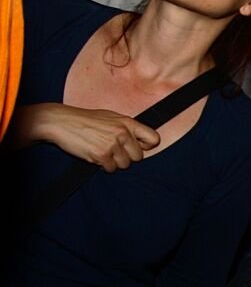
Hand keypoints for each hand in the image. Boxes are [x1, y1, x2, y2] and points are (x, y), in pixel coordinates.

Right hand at [14, 103, 159, 171]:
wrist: (61, 122)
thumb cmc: (85, 120)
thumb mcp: (110, 117)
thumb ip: (126, 128)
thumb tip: (142, 141)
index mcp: (128, 122)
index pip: (153, 139)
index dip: (147, 146)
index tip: (139, 147)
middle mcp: (122, 133)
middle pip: (138, 157)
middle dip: (127, 157)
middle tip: (114, 151)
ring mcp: (112, 144)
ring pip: (125, 165)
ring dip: (114, 162)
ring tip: (102, 151)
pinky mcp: (101, 155)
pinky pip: (111, 169)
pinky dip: (103, 166)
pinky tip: (95, 155)